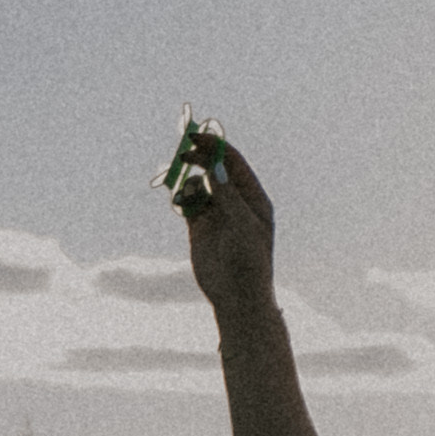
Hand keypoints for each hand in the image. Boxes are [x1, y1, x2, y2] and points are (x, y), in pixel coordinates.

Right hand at [178, 138, 278, 318]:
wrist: (237, 297)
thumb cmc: (249, 262)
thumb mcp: (243, 226)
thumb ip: (228, 196)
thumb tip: (216, 166)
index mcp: (253, 198)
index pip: (233, 163)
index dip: (216, 147)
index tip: (197, 138)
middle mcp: (235, 202)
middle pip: (214, 168)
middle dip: (198, 158)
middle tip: (182, 153)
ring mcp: (217, 213)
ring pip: (198, 184)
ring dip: (188, 180)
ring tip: (184, 192)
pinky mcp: (199, 227)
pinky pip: (188, 202)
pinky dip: (182, 197)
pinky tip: (181, 203)